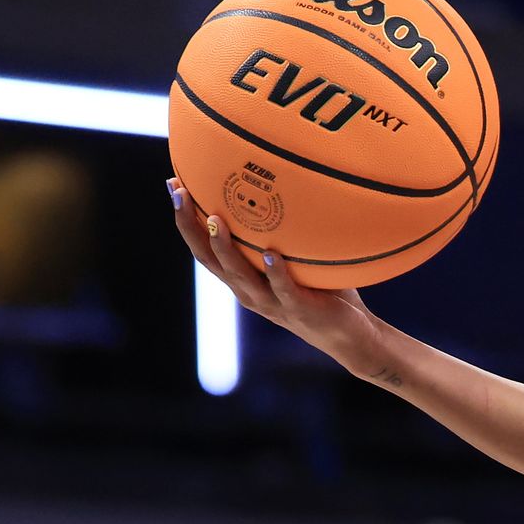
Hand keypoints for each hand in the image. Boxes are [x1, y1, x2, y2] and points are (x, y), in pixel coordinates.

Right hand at [169, 177, 386, 377]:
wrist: (350, 338)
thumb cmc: (324, 294)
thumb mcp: (297, 263)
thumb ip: (286, 237)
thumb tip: (287, 189)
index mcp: (243, 281)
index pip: (205, 250)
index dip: (186, 221)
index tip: (174, 186)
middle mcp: (249, 293)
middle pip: (210, 259)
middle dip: (191, 226)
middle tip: (179, 193)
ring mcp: (273, 303)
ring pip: (240, 275)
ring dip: (226, 247)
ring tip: (216, 220)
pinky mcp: (300, 309)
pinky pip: (284, 289)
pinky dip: (275, 272)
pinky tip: (270, 254)